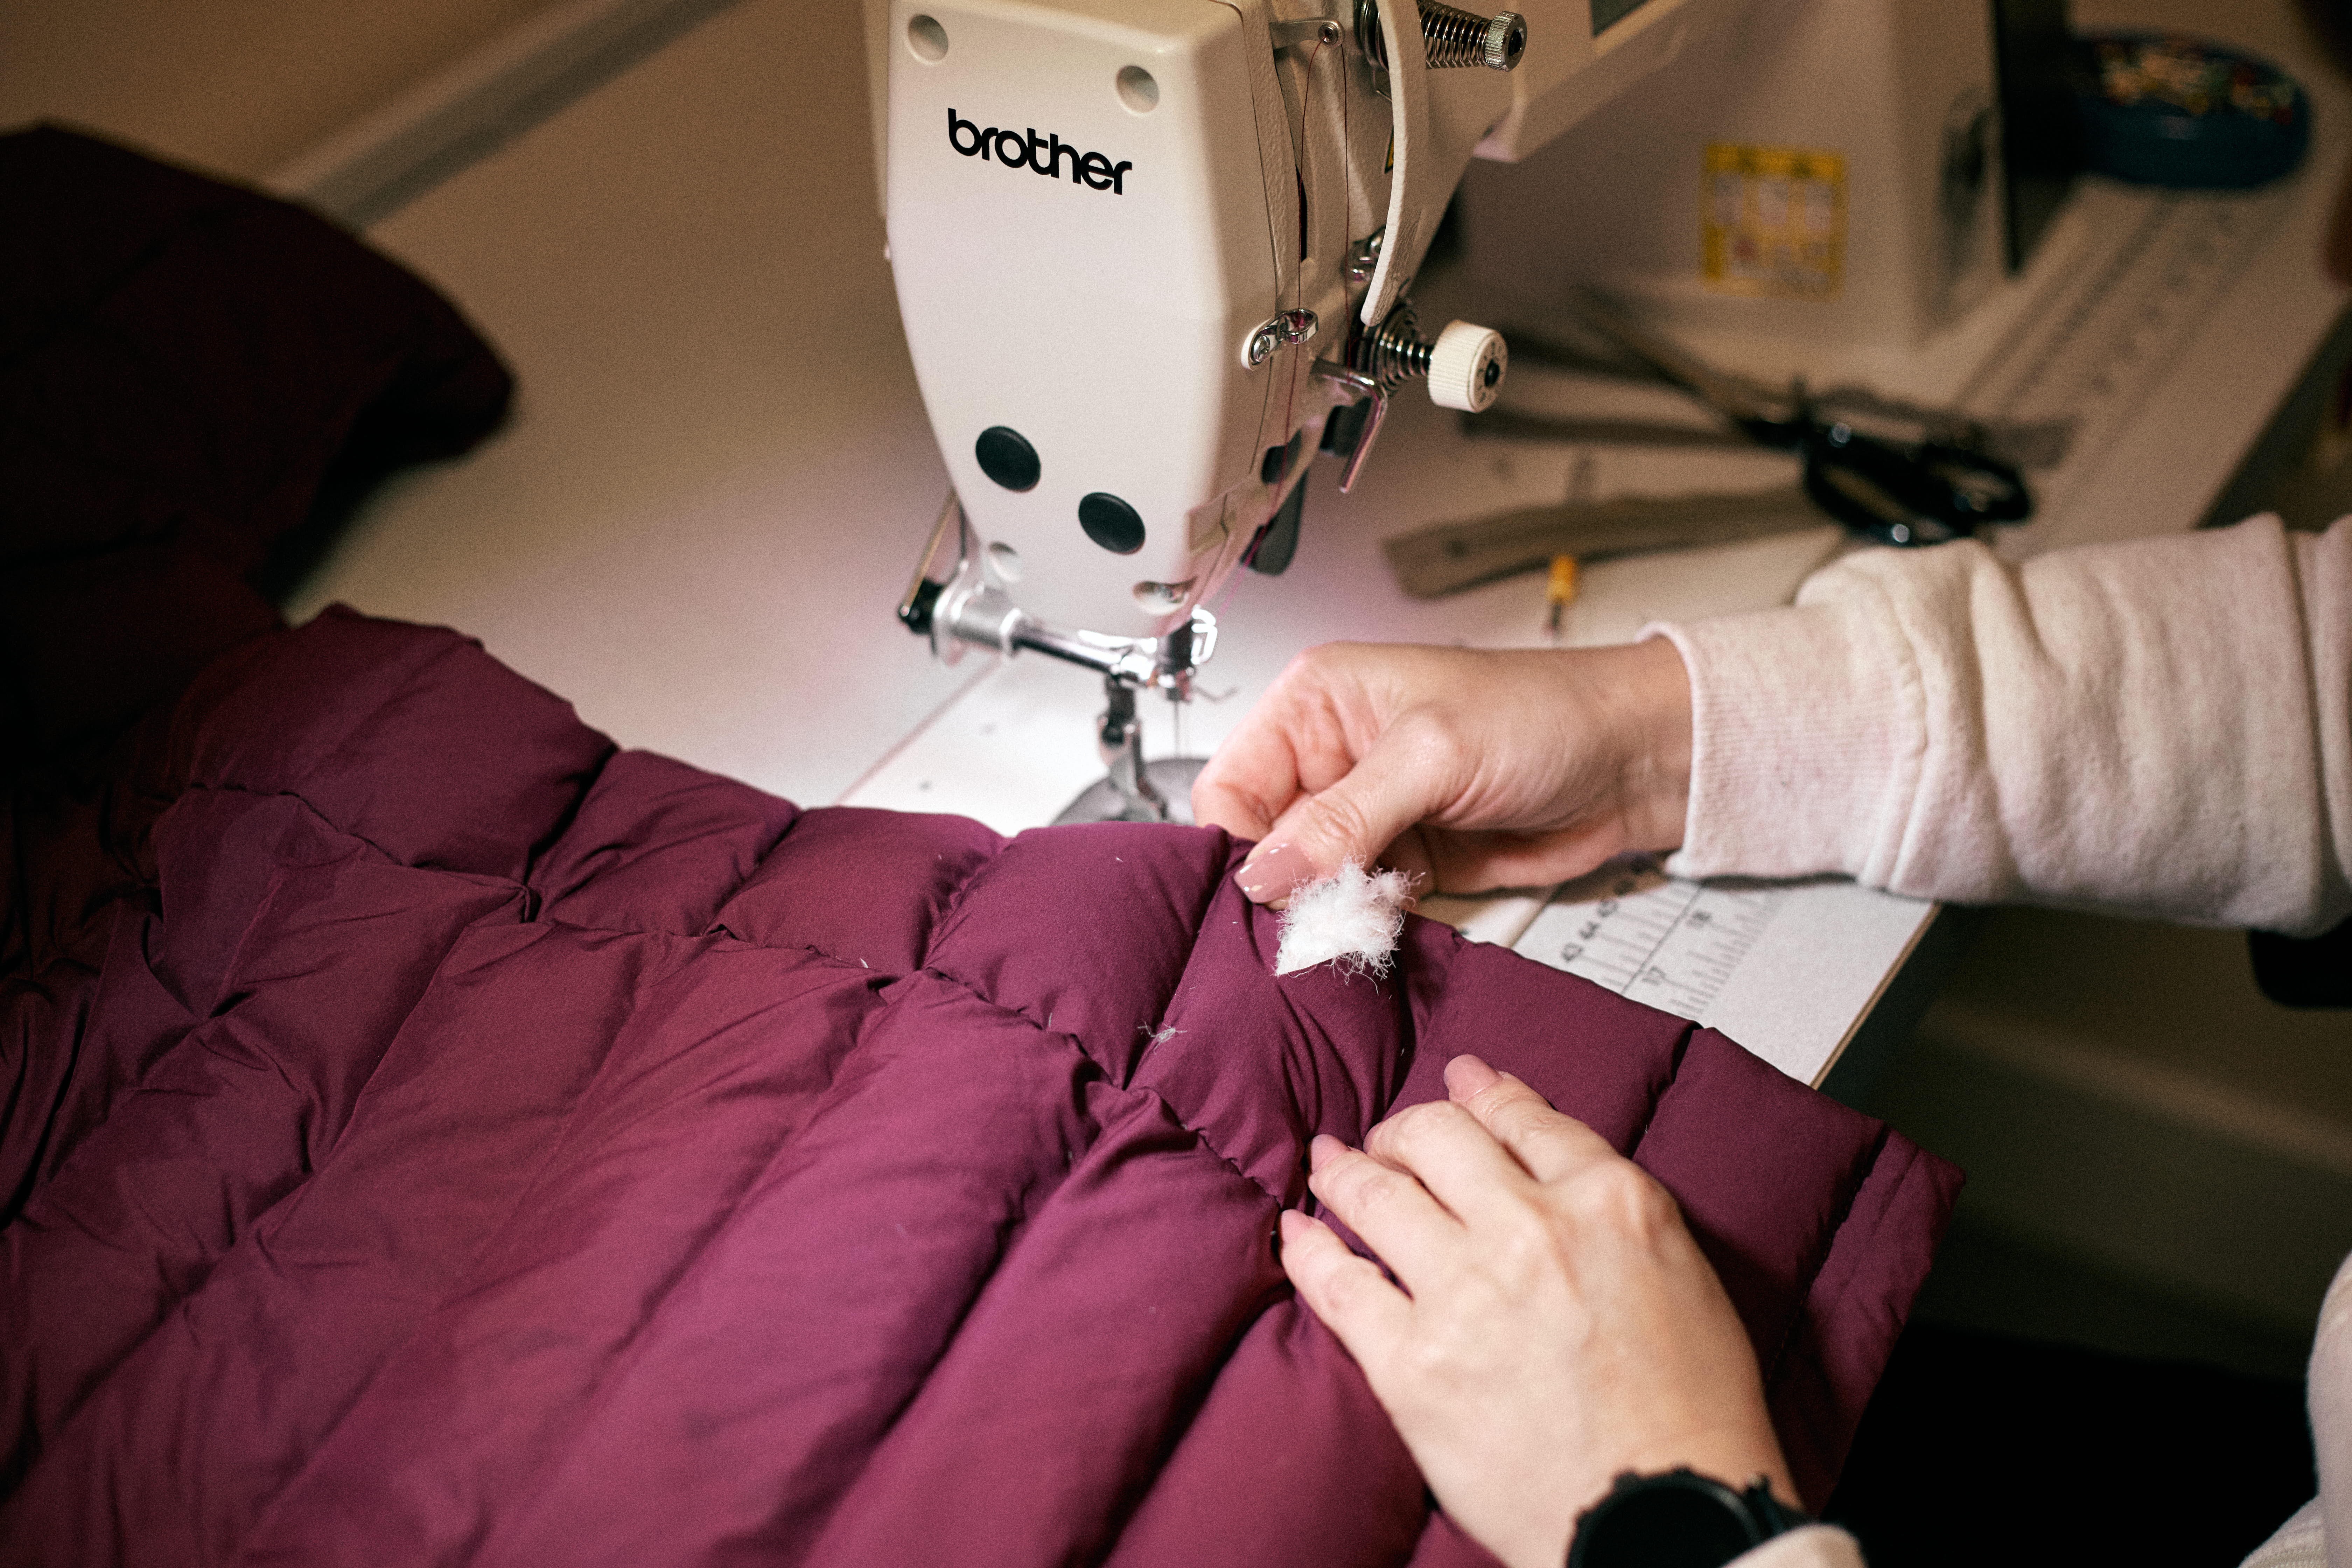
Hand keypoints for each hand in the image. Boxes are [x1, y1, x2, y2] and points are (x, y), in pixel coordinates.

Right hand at [1190, 640, 1691, 904]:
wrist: (1633, 760)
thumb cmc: (1546, 714)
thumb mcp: (1434, 753)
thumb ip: (1345, 816)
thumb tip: (1265, 874)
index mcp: (1316, 703)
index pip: (1230, 789)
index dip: (1242, 846)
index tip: (1271, 893)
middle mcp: (1331, 759)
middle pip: (1261, 845)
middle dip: (1284, 890)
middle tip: (1315, 920)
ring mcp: (1367, 816)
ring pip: (1305, 886)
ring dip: (1325, 914)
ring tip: (1358, 920)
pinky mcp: (1403, 863)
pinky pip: (1355, 908)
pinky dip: (1363, 927)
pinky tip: (1383, 928)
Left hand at [1280, 1055, 1792, 1567]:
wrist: (1666, 1517)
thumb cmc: (1692, 1413)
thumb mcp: (1682, 1275)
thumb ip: (1612, 1204)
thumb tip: (1550, 1149)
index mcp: (1611, 1204)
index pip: (1525, 1121)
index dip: (1483, 1094)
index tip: (1460, 1081)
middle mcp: (1531, 1231)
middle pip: (1439, 1138)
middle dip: (1407, 1129)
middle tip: (1392, 1138)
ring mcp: (1464, 1293)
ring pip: (1376, 1194)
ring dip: (1345, 1169)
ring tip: (1329, 1162)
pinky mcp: (1412, 1363)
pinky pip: (1338, 1284)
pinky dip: (1308, 1248)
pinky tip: (1296, 1230)